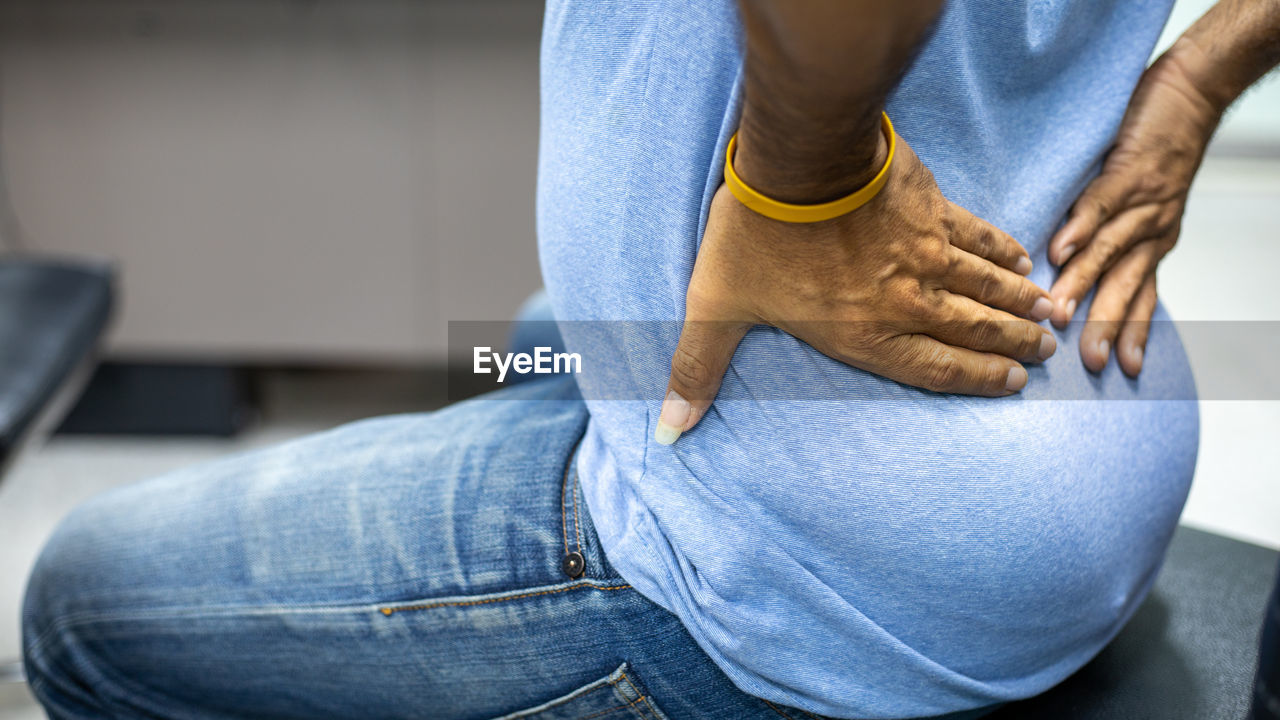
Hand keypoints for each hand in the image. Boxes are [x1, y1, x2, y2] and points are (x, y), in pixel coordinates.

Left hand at [656, 135, 1055, 444]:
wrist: (798, 161)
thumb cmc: (757, 237)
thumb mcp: (717, 309)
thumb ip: (699, 370)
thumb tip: (669, 434)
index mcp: (864, 334)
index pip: (935, 368)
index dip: (977, 379)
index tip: (1011, 383)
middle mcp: (905, 302)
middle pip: (974, 330)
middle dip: (1012, 344)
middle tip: (1046, 352)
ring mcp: (925, 255)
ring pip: (987, 286)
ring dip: (1021, 303)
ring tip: (1051, 315)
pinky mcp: (932, 210)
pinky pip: (980, 237)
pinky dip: (1005, 250)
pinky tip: (1026, 259)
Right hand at [1048, 48, 1220, 375]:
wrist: (1195, 91)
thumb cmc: (1162, 145)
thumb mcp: (1146, 202)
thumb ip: (1115, 236)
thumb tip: (1075, 270)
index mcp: (1155, 241)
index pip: (1142, 295)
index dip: (1133, 331)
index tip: (1122, 368)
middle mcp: (1154, 228)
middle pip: (1126, 284)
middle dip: (1107, 325)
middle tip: (1090, 359)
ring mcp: (1142, 201)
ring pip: (1111, 250)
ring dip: (1084, 283)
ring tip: (1058, 311)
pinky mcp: (1128, 170)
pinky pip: (1102, 204)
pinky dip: (1081, 228)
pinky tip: (1059, 252)